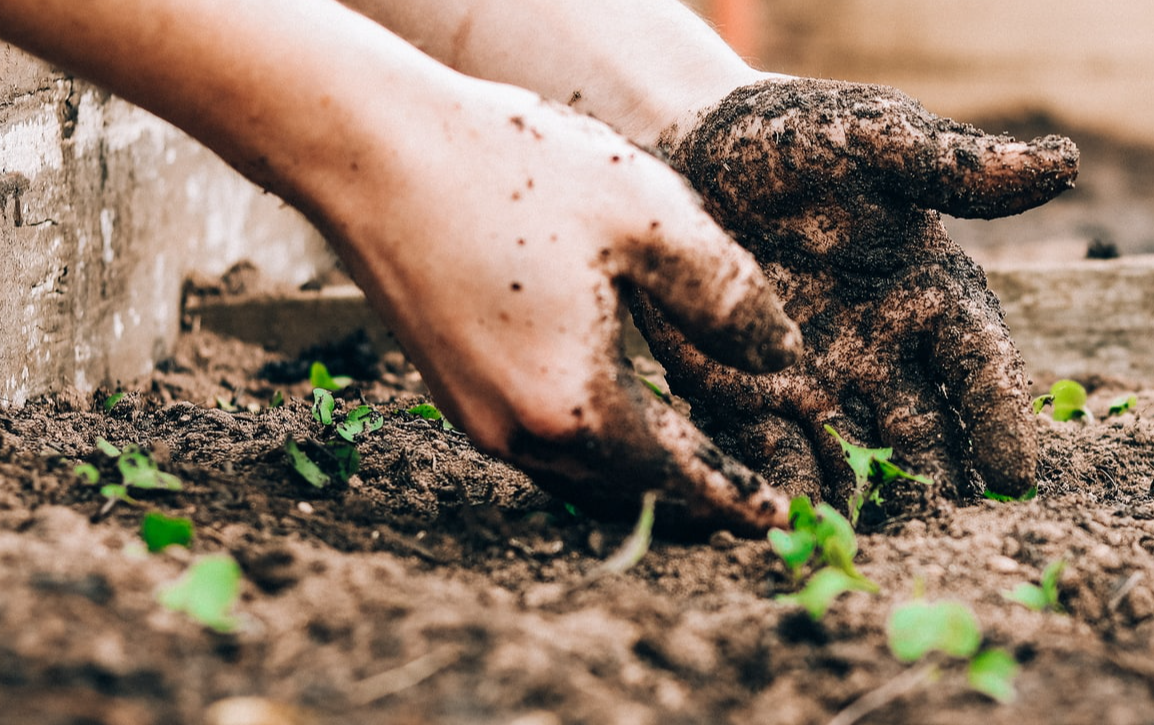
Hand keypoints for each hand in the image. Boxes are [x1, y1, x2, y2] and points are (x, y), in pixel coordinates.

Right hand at [311, 78, 801, 531]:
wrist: (370, 149)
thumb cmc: (513, 171)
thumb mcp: (651, 218)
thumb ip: (728, 297)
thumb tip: (782, 358)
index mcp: (575, 405)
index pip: (678, 477)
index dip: (735, 497)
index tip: (778, 519)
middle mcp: (518, 432)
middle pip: (627, 491)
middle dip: (691, 501)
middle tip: (748, 504)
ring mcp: (475, 415)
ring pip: (580, 474)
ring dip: (641, 477)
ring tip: (695, 467)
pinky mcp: (451, 387)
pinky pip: (542, 443)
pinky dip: (595, 446)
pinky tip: (621, 414)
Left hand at [635, 78, 1077, 511]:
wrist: (689, 147)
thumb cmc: (796, 137)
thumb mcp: (874, 139)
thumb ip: (955, 166)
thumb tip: (1064, 163)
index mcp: (931, 295)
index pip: (979, 365)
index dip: (999, 417)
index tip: (1015, 474)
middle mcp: (885, 353)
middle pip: (925, 432)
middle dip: (939, 484)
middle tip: (950, 535)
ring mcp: (818, 383)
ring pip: (855, 458)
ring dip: (866, 503)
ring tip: (873, 549)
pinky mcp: (747, 398)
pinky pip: (772, 455)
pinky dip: (784, 490)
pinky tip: (788, 524)